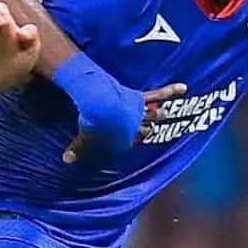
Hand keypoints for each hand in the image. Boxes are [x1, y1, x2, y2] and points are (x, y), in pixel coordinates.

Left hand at [63, 81, 187, 163]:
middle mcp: (135, 128)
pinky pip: (158, 94)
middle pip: (143, 130)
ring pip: (154, 115)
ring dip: (161, 114)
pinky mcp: (140, 98)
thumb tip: (65, 160)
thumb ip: (77, 149)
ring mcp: (139, 113)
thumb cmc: (94, 124)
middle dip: (145, 130)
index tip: (122, 142)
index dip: (123, 142)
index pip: (125, 143)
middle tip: (149, 130)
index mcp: (122, 141)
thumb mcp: (84, 138)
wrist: (102, 105)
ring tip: (169, 113)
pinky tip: (182, 87)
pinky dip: (171, 91)